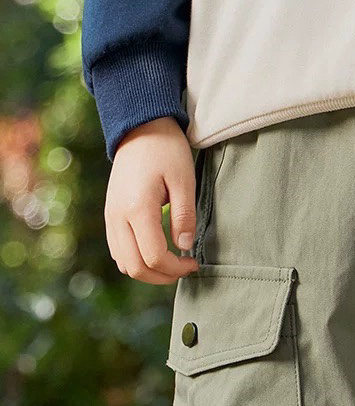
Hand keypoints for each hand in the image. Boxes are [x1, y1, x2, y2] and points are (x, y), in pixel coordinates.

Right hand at [105, 117, 199, 283]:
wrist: (139, 128)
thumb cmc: (166, 150)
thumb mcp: (184, 180)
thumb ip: (184, 216)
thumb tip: (184, 247)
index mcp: (137, 208)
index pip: (154, 257)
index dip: (176, 269)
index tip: (193, 263)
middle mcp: (118, 216)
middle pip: (135, 268)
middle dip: (162, 277)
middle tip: (183, 269)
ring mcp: (110, 216)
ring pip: (124, 264)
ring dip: (148, 272)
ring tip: (171, 264)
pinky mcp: (110, 215)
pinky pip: (118, 252)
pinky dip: (137, 260)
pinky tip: (156, 253)